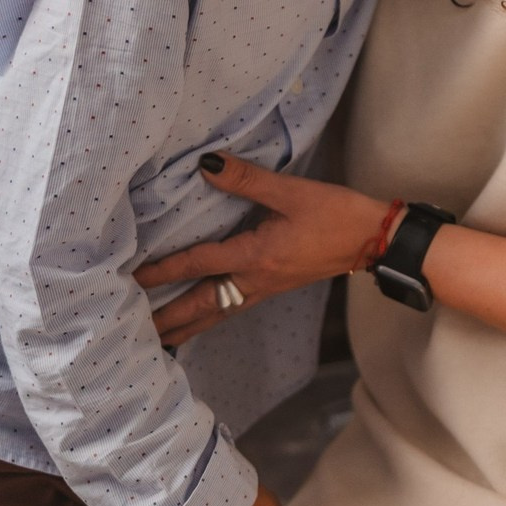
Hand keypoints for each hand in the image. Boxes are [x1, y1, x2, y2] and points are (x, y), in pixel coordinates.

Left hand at [136, 155, 388, 346]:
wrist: (374, 240)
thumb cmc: (336, 214)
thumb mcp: (293, 192)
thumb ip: (248, 180)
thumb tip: (206, 165)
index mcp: (256, 257)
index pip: (199, 264)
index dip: (163, 270)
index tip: (132, 277)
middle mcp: (255, 281)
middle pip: (201, 306)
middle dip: (166, 319)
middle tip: (130, 335)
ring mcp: (265, 289)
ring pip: (215, 315)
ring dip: (184, 328)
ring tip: (156, 341)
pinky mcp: (274, 288)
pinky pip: (231, 311)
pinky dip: (208, 321)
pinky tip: (199, 322)